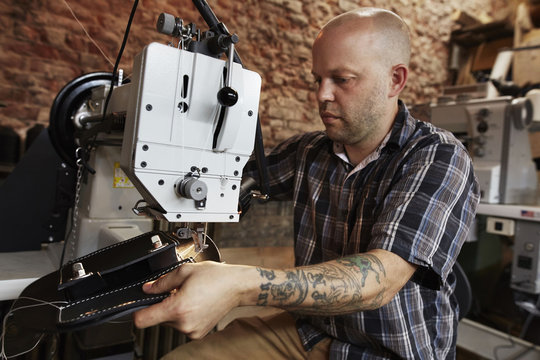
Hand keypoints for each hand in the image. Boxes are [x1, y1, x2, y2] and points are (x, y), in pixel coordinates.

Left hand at [133, 261, 251, 338]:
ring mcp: (191, 331)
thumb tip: (147, 288)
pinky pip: (181, 325)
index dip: (137, 312)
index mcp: (178, 308)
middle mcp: (184, 324)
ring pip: (169, 322)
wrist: (236, 286)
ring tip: (190, 296)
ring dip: (174, 310)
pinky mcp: (198, 334)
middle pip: (157, 319)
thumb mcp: (184, 271)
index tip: (140, 305)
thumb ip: (161, 281)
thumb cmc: (216, 277)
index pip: (142, 320)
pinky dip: (184, 316)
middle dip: (163, 305)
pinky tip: (195, 304)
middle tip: (177, 291)